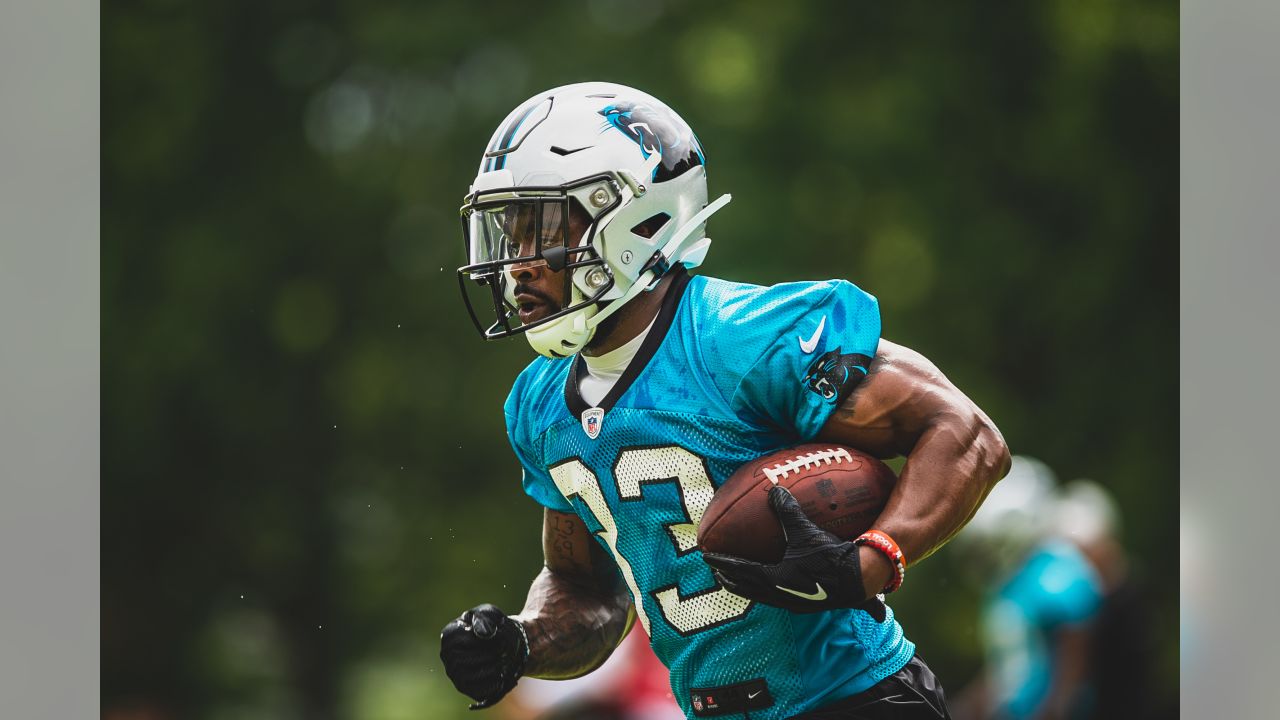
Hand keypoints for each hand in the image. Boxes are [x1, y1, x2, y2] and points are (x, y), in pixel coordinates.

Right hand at [440, 604, 528, 708]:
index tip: (496, 634)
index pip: (460, 640)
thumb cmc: (493, 625)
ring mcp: (453, 672)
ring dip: (490, 667)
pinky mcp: (464, 686)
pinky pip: (475, 689)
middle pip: (463, 658)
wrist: (502, 641)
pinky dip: (491, 683)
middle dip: (487, 654)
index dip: (480, 638)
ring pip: (469, 674)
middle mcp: (446, 655)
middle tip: (503, 649)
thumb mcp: (490, 613)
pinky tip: (502, 674)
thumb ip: (483, 618)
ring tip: (503, 659)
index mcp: (448, 635)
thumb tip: (483, 634)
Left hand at [702, 486, 886, 620]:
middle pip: (746, 590)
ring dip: (747, 589)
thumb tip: (775, 489)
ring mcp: (793, 603)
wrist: (859, 580)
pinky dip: (767, 592)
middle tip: (717, 573)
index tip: (707, 558)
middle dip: (730, 581)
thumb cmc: (832, 557)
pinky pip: (778, 599)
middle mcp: (779, 595)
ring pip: (762, 597)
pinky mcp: (806, 605)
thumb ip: (788, 511)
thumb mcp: (807, 531)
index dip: (722, 562)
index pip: (739, 570)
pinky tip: (774, 585)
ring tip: (739, 581)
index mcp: (773, 579)